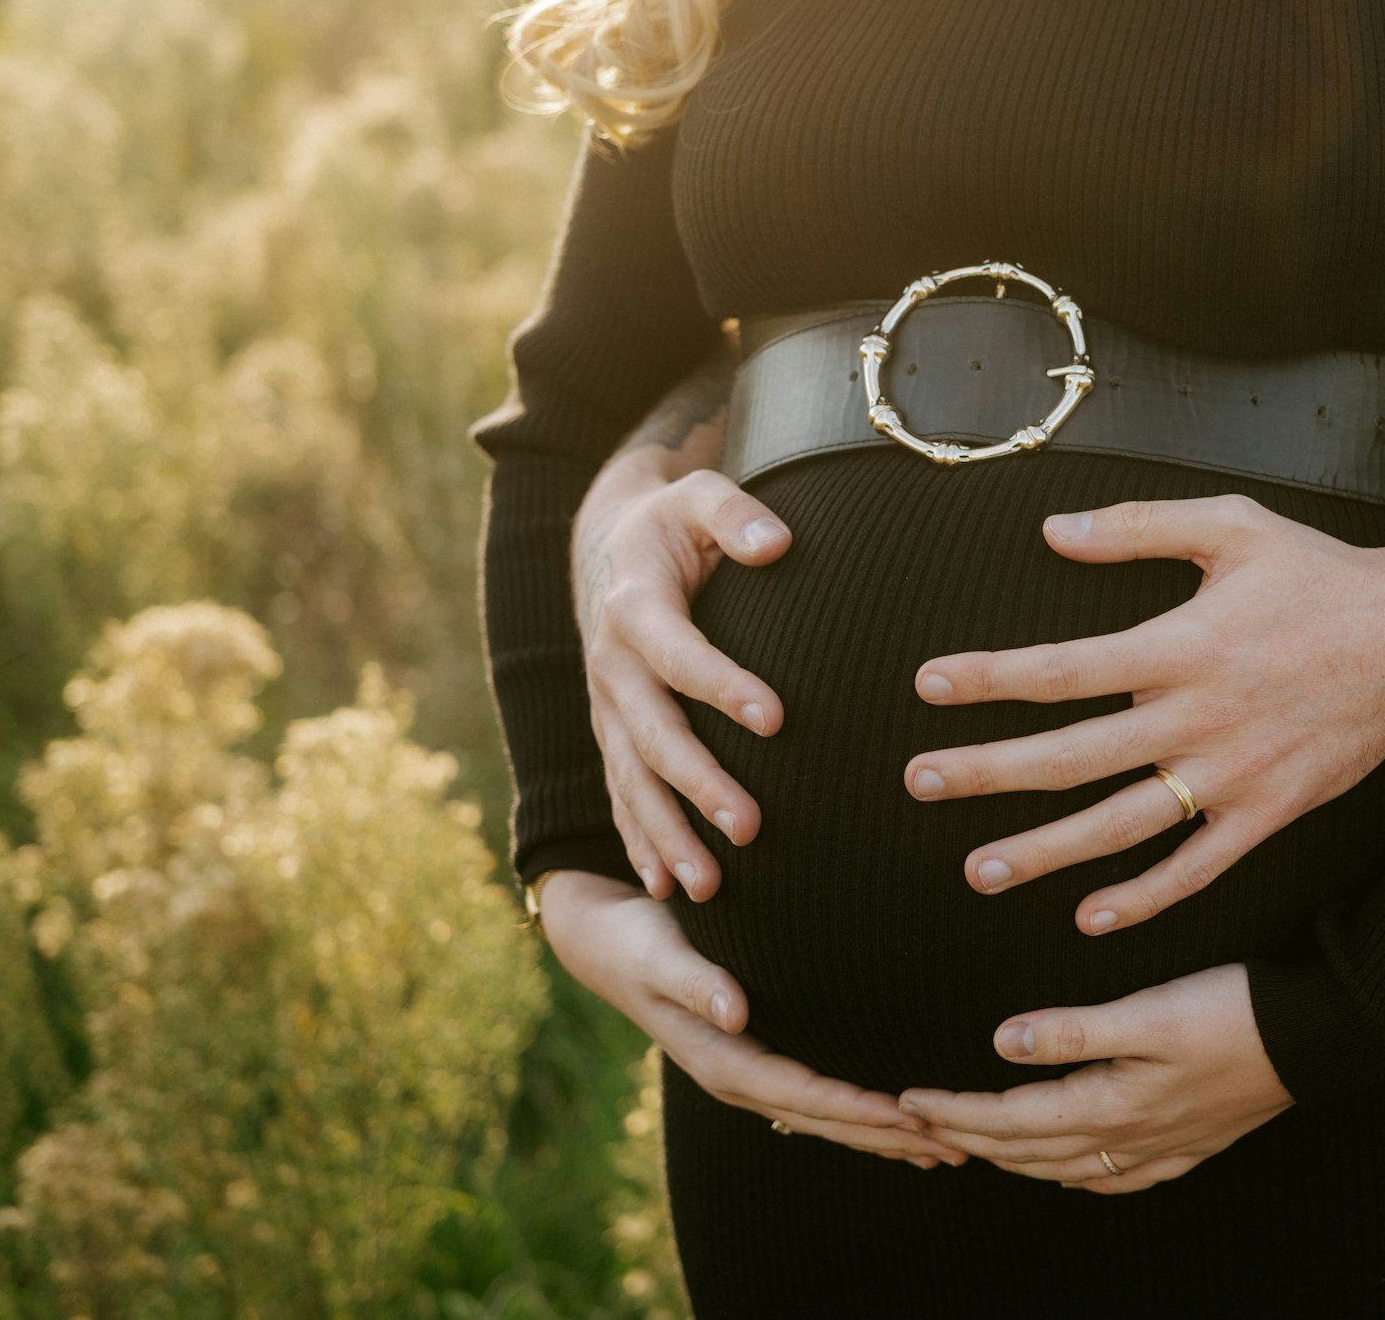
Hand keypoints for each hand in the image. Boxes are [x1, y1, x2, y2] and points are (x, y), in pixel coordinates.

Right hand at [539, 869, 967, 1166]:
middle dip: (886, 1135)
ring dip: (882, 1134)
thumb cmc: (638, 937)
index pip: (799, 1093)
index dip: (854, 1107)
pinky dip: (859, 1113)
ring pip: (823, 1115)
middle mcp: (736, 1076)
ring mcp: (747, 1072)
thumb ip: (698, 982)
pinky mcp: (756, 1057)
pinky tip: (899, 1120)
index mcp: (719, 1058)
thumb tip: (735, 1013)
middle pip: (822, 1118)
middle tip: (956, 1143)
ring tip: (945, 1147)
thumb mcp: (661, 953)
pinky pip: (815, 1097)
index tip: (909, 1115)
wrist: (606, 938)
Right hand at [576, 461, 789, 901]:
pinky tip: (669, 888)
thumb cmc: (670, 523)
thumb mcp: (696, 495)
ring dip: (669, 835)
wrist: (606, 546)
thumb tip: (777, 543)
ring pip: (634, 782)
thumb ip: (734, 513)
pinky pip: (622, 796)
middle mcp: (612, 667)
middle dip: (700, 785)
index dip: (724, 686)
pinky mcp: (612, 735)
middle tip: (751, 826)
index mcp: (634, 608)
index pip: (681, 654)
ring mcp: (606, 709)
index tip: (777, 716)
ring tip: (711, 886)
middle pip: (654, 736)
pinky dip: (641, 844)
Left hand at [898, 964, 1287, 1192]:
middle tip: (920, 1126)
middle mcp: (1130, 1139)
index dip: (954, 1111)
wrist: (1317, 1037)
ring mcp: (1161, 1148)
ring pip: (1066, 1168)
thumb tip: (1002, 1042)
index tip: (906, 1101)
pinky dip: (1076, 1175)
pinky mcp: (1190, 1144)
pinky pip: (1116, 1178)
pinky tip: (1069, 1171)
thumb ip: (1073, 1031)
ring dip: (1014, 1158)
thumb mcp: (1149, 1012)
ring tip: (975, 1146)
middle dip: (969, 1138)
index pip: (1010, 1118)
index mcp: (1111, 1105)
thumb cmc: (1232, 1012)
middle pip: (1029, 1150)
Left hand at [902, 494, 1384, 933]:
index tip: (928, 685)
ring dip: (1045, 854)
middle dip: (987, 773)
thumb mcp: (1233, 526)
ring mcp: (1234, 774)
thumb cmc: (1321, 574)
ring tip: (979, 871)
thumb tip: (1053, 531)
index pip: (1064, 670)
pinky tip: (1090, 916)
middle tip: (918, 783)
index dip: (990, 678)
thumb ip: (1139, 527)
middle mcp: (1200, 717)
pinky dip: (1144, 897)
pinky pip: (1198, 867)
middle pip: (1072, 758)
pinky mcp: (1269, 813)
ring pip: (1122, 826)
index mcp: (1184, 644)